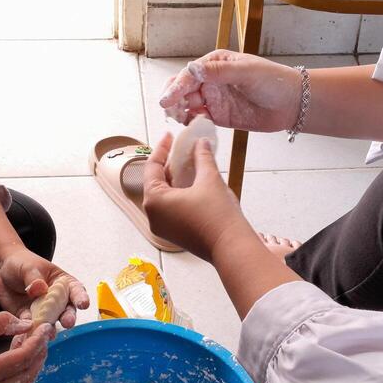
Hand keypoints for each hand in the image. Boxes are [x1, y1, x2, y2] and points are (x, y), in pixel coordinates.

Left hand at [0, 248, 89, 330]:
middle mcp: (56, 300)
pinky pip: (31, 327)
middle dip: (68, 317)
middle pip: (66, 310)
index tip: (83, 304)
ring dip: (50, 328)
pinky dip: (30, 331)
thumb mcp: (28, 267)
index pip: (75, 290)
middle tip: (68, 322)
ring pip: (50, 322)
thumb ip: (34, 278)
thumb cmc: (21, 264)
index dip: (81, 297)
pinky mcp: (28, 319)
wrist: (2, 271)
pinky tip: (29, 334)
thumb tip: (39, 288)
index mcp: (62, 283)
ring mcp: (43, 311)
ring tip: (49, 332)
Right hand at [0, 311, 52, 382]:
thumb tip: (25, 325)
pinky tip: (17, 352)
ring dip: (30, 364)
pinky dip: (17, 370)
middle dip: (39, 355)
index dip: (37, 342)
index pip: (21, 359)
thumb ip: (0, 323)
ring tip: (33, 342)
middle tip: (44, 335)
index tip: (46, 327)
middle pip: (26, 375)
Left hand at [142, 132, 252, 262]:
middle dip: (170, 164)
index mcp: (154, 200)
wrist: (231, 247)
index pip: (152, 167)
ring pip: (164, 195)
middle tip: (182, 149)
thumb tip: (201, 143)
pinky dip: (179, 193)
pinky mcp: (174, 234)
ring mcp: (162, 227)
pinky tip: (193, 184)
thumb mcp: (209, 179)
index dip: (162, 148)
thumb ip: (202, 157)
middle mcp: (153, 215)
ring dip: (176, 179)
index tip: (170, 136)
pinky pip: (171, 208)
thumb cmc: (217, 215)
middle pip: (156, 182)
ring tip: (189, 164)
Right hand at [159, 50, 301, 131]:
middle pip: (183, 89)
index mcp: (215, 63)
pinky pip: (198, 119)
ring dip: (179, 112)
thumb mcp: (247, 72)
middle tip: (169, 111)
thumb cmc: (273, 81)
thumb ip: (219, 71)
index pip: (189, 74)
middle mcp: (210, 80)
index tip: (168, 99)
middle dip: (173, 99)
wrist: (291, 103)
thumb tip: (192, 69)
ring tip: (180, 120)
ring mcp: (213, 98)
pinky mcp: (218, 116)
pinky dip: (191, 123)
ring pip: (187, 105)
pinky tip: (190, 127)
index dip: (177, 87)